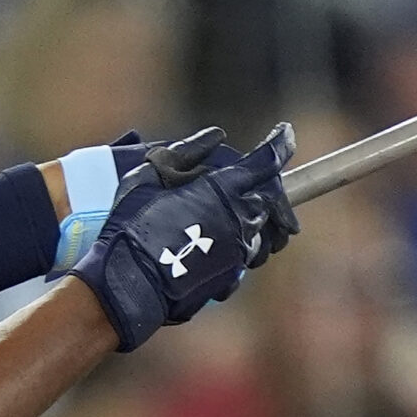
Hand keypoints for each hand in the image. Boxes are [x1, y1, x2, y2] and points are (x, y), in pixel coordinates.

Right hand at [69, 124, 297, 350]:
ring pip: (262, 232)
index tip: (285, 133)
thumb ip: (186, 152)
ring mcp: (238, 250)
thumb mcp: (148, 176)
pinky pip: (244, 259)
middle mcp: (239, 218)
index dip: (279, 144)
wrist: (131, 283)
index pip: (266, 161)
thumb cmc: (133, 226)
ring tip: (230, 219)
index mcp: (222, 188)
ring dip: (254, 222)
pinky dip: (236, 250)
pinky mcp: (232, 277)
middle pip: (271, 200)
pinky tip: (213, 249)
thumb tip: (216, 135)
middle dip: (267, 191)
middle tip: (253, 186)